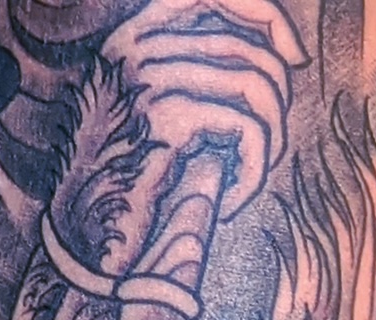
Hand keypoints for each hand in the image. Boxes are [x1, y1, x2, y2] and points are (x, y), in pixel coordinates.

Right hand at [102, 0, 307, 214]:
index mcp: (132, 34)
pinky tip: (231, 201)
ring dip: (268, 140)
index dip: (268, 16)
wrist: (81, 242)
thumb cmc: (121, 185)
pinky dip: (252, 171)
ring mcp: (148, 80)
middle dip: (275, 101)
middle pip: (247, 47)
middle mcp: (137, 47)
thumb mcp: (152, 112)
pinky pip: (247, 129)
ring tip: (249, 175)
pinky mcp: (165, 121)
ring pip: (255, 86)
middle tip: (265, 148)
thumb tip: (276, 50)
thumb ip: (192, 69)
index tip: (294, 57)